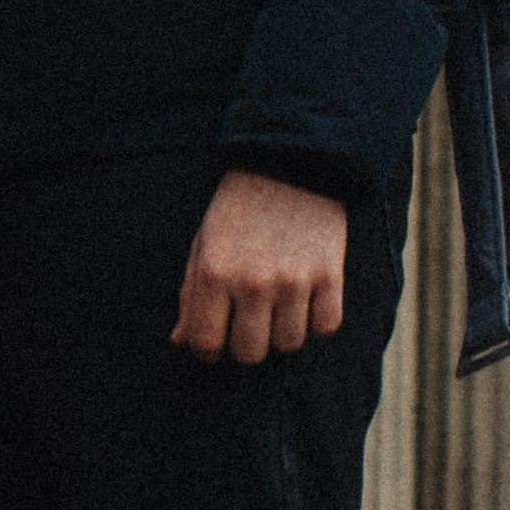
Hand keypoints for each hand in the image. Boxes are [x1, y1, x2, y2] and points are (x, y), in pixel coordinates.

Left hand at [172, 169, 347, 364]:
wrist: (293, 155)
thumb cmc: (242, 205)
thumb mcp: (206, 240)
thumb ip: (191, 293)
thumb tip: (180, 341)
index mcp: (215, 271)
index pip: (206, 344)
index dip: (211, 348)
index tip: (220, 333)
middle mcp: (253, 280)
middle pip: (250, 353)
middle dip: (248, 342)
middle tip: (253, 318)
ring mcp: (294, 278)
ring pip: (289, 343)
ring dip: (284, 331)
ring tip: (282, 304)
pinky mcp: (329, 271)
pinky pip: (326, 326)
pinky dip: (319, 320)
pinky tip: (310, 297)